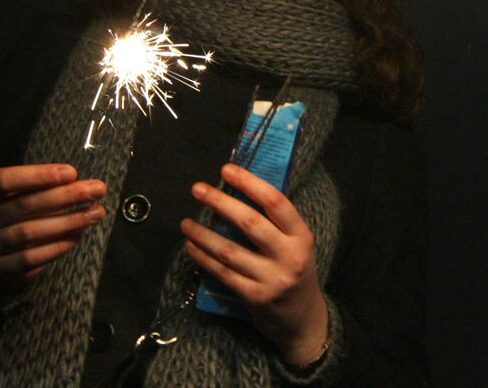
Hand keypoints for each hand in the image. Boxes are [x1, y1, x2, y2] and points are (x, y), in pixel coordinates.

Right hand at [0, 164, 105, 292]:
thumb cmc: (13, 208)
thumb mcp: (18, 191)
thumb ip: (42, 185)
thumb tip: (81, 185)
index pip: (2, 180)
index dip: (37, 175)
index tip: (72, 172)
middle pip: (22, 205)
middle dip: (65, 196)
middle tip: (98, 190)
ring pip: (28, 233)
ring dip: (67, 222)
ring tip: (95, 213)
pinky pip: (30, 259)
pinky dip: (57, 246)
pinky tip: (77, 235)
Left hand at [182, 163, 329, 366]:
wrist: (301, 319)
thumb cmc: (294, 271)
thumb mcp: (296, 244)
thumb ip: (275, 223)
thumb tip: (239, 190)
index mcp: (301, 235)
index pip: (275, 202)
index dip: (250, 183)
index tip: (227, 170)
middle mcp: (289, 255)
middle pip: (250, 223)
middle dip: (220, 202)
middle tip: (198, 188)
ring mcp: (271, 278)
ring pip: (230, 250)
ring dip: (203, 234)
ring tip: (186, 222)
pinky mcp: (254, 296)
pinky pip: (222, 272)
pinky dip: (203, 258)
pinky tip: (191, 246)